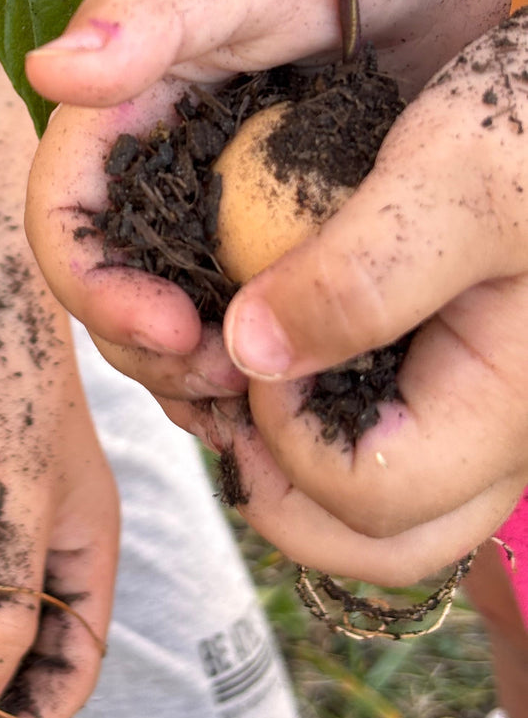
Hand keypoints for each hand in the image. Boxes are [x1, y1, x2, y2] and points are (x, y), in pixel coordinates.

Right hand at [26, 0, 523, 581]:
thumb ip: (151, 9)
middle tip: (231, 384)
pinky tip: (309, 378)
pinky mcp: (292, 200)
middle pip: (115, 278)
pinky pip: (261, 291)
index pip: (66, 214)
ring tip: (264, 406)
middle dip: (151, 344)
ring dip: (204, 363)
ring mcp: (227, 179)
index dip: (96, 286)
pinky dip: (269, 343)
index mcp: (123, 95)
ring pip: (182, 298)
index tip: (170, 327)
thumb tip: (50, 69)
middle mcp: (161, 146)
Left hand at [195, 10, 527, 582]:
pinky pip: (376, 429)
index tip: (247, 337)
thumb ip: (360, 279)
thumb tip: (251, 354)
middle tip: (218, 387)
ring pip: (371, 498)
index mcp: (505, 408)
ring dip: (285, 456)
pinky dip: (312, 409)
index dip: (282, 436)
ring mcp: (477, 407)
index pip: (367, 499)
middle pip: (369, 536)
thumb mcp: (457, 181)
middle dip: (271, 481)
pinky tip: (271, 330)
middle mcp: (496, 431)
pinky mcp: (453, 365)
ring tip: (235, 362)